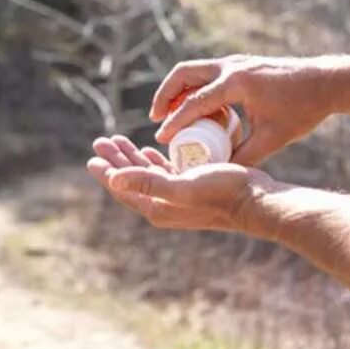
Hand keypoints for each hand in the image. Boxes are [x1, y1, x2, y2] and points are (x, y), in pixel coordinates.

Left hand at [87, 135, 272, 231]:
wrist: (257, 201)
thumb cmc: (222, 193)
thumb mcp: (182, 187)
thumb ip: (148, 183)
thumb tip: (113, 180)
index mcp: (157, 207)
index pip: (123, 188)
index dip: (106, 172)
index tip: (92, 156)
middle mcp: (163, 205)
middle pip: (130, 180)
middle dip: (115, 160)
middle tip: (100, 141)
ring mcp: (177, 197)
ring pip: (145, 174)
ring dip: (131, 157)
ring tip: (116, 141)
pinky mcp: (191, 188)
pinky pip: (164, 173)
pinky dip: (152, 161)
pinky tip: (148, 151)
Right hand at [150, 55, 335, 165]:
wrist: (328, 82)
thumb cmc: (303, 110)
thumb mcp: (272, 140)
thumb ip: (244, 158)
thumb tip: (219, 176)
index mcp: (236, 83)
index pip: (194, 102)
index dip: (174, 122)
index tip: (162, 139)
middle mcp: (231, 67)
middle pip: (182, 75)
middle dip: (164, 97)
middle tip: (156, 119)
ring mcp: (235, 62)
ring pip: (192, 70)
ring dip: (176, 90)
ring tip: (169, 115)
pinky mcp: (240, 64)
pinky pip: (207, 72)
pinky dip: (193, 88)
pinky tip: (196, 109)